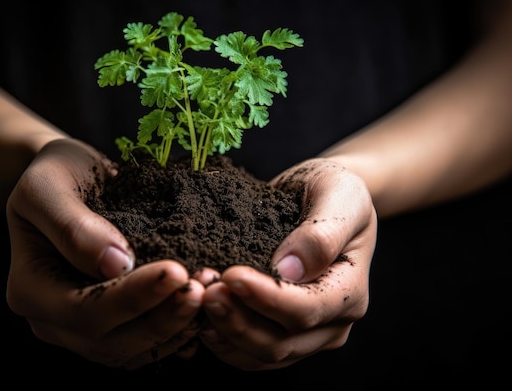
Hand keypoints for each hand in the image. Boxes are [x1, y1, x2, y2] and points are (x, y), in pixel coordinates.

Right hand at [6, 138, 203, 368]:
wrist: (70, 178)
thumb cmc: (55, 175)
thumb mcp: (48, 186)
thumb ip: (73, 225)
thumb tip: (115, 264)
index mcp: (30, 290)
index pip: (83, 310)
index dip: (131, 298)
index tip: (175, 271)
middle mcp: (54, 321)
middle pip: (111, 341)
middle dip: (162, 317)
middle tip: (203, 287)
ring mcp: (84, 329)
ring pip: (133, 349)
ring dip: (177, 327)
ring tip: (210, 294)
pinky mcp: (113, 325)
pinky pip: (146, 344)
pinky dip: (178, 331)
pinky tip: (205, 309)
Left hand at [198, 158, 376, 369]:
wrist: (322, 198)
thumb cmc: (334, 191)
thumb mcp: (338, 194)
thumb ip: (321, 234)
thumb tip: (290, 270)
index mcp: (350, 292)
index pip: (306, 310)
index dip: (267, 298)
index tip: (231, 275)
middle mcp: (332, 323)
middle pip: (280, 344)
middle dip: (236, 319)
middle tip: (203, 288)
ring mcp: (306, 335)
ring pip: (259, 355)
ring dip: (223, 331)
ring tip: (196, 298)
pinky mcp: (281, 335)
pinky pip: (247, 353)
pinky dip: (221, 339)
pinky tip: (199, 315)